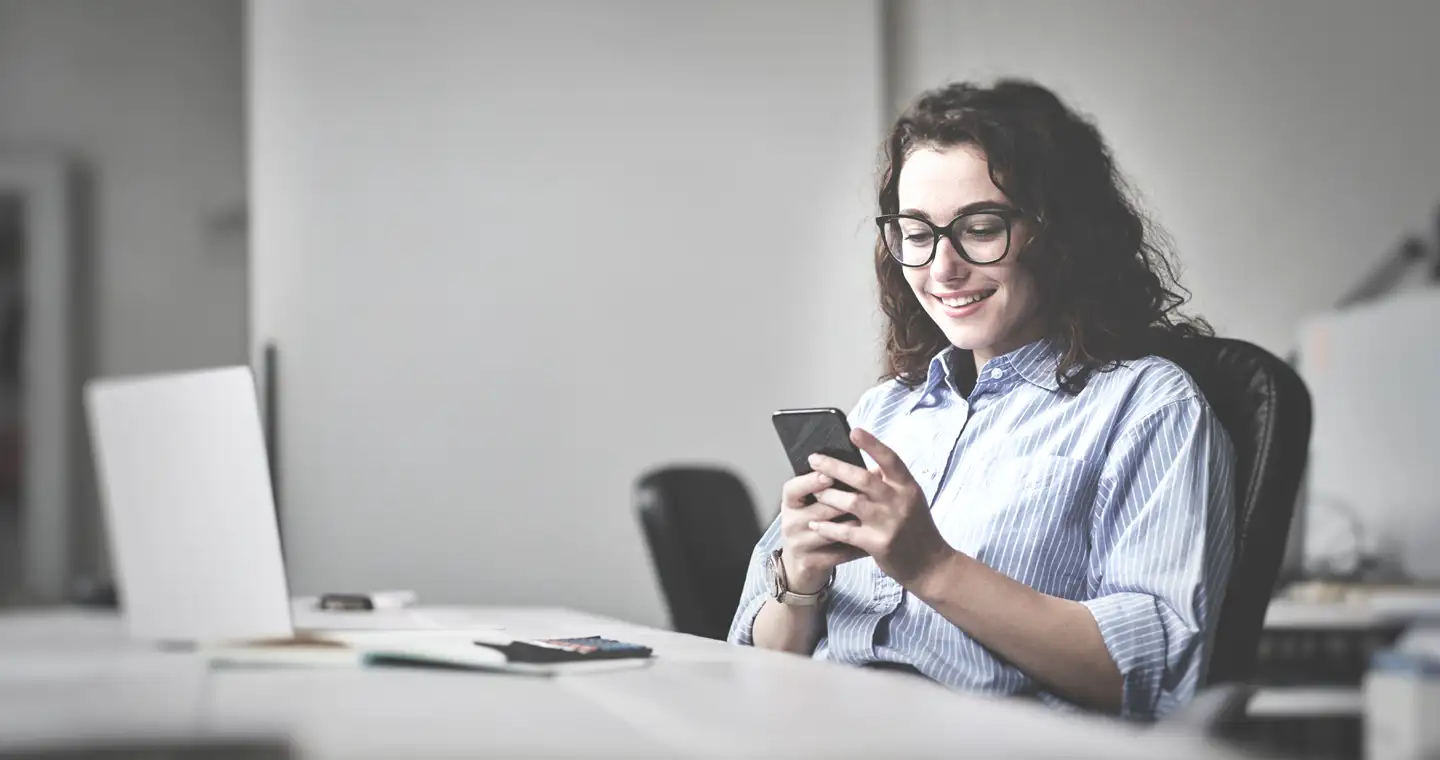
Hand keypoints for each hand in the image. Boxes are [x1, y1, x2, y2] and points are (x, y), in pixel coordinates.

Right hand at [777, 471, 865, 592]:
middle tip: (870, 495)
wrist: (801, 564)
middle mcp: (790, 522)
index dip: (810, 481)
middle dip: (846, 502)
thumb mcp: (812, 503)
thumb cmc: (812, 524)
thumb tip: (865, 466)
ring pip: (833, 531)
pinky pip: (841, 552)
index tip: (829, 475)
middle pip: (820, 509)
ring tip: (878, 517)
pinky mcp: (812, 562)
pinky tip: (875, 541)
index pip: (793, 488)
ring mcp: (800, 544)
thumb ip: (830, 485)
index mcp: (790, 502)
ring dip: (856, 524)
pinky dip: (859, 547)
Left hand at [806, 428, 954, 587]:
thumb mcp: (911, 499)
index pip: (890, 459)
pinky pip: (846, 532)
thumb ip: (891, 482)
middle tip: (814, 458)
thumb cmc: (916, 528)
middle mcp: (900, 502)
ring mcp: (889, 523)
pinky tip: (815, 523)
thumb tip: (868, 463)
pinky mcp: (878, 544)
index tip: (854, 431)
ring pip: (851, 502)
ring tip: (813, 491)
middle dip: (834, 466)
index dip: (872, 444)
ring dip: (828, 495)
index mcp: (908, 487)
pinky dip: (828, 527)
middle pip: (863, 478)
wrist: (931, 565)